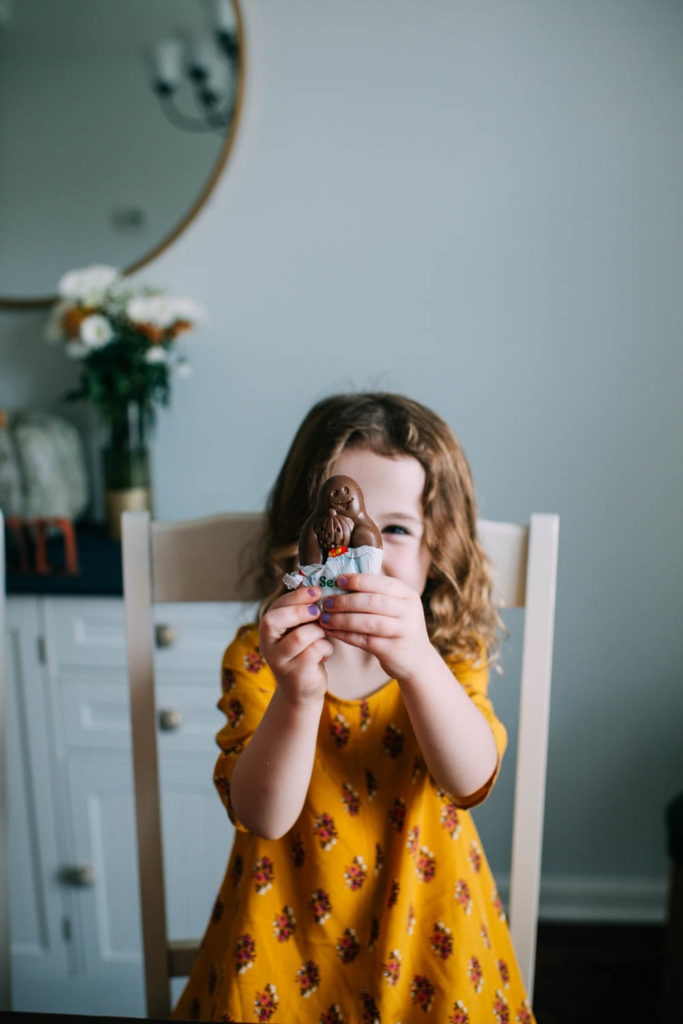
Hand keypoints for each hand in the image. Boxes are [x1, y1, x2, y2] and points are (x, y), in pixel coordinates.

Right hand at [259, 587, 333, 703]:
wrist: (303, 690)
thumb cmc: (304, 652)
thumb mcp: (299, 630)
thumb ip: (303, 613)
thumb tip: (321, 588)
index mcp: (268, 630)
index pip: (275, 607)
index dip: (296, 596)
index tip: (317, 591)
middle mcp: (267, 645)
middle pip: (276, 620)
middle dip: (301, 611)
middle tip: (319, 611)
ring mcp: (279, 661)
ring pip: (300, 635)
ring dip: (318, 631)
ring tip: (324, 634)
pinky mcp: (296, 674)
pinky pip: (314, 651)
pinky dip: (326, 648)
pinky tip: (325, 653)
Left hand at [319, 574, 435, 683]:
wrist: (417, 660)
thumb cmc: (398, 627)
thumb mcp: (396, 607)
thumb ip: (376, 594)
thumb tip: (341, 581)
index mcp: (408, 594)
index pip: (381, 582)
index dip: (358, 580)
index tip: (338, 580)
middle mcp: (409, 610)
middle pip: (373, 602)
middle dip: (345, 601)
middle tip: (326, 602)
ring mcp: (403, 631)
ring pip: (367, 622)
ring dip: (342, 619)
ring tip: (325, 618)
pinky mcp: (393, 650)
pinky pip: (364, 640)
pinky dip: (345, 635)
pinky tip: (332, 631)